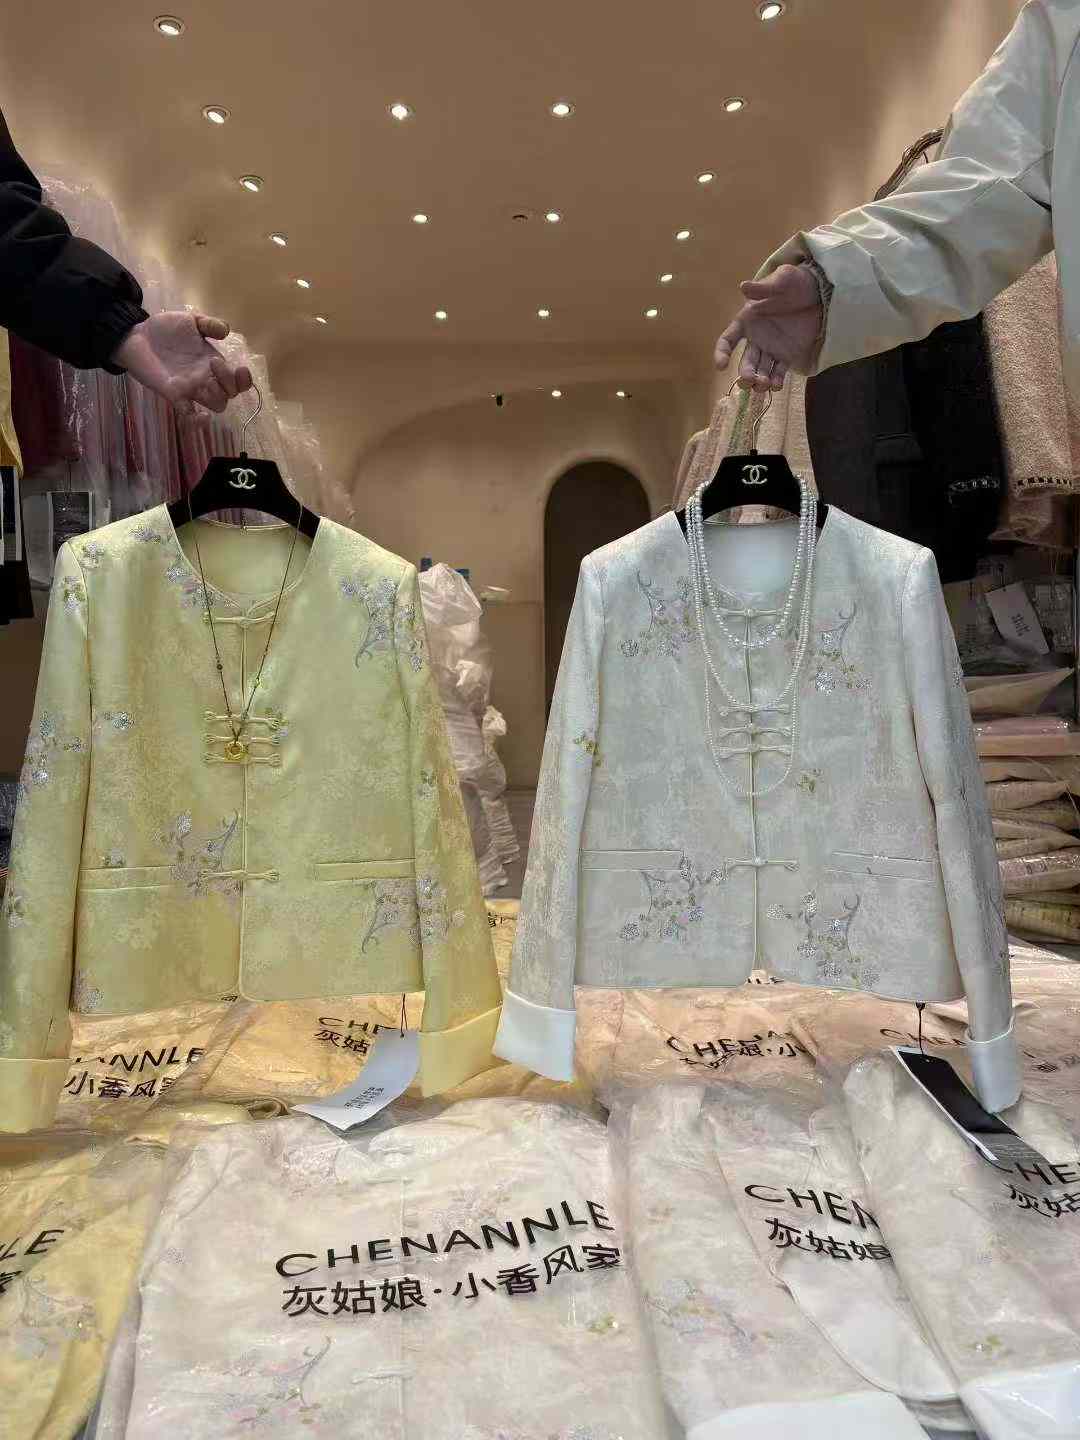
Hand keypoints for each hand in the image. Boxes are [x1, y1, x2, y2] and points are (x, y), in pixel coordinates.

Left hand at [111, 312, 253, 416]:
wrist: (136, 335)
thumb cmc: (165, 329)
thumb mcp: (191, 320)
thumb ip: (209, 324)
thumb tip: (227, 330)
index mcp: (213, 364)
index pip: (237, 381)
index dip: (243, 380)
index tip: (239, 367)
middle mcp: (205, 379)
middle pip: (229, 395)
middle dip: (229, 383)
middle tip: (212, 363)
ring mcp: (191, 389)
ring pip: (216, 404)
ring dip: (217, 396)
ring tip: (206, 381)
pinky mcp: (174, 395)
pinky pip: (189, 415)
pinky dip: (197, 421)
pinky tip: (203, 416)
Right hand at [713, 263, 822, 390]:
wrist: (818, 291)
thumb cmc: (795, 282)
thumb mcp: (781, 279)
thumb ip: (763, 288)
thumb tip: (743, 286)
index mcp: (747, 321)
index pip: (728, 339)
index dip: (722, 352)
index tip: (721, 365)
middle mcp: (756, 338)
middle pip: (745, 361)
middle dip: (746, 373)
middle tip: (751, 380)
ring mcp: (771, 349)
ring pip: (760, 371)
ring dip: (759, 381)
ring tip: (764, 385)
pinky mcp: (787, 355)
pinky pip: (778, 372)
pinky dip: (776, 381)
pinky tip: (776, 386)